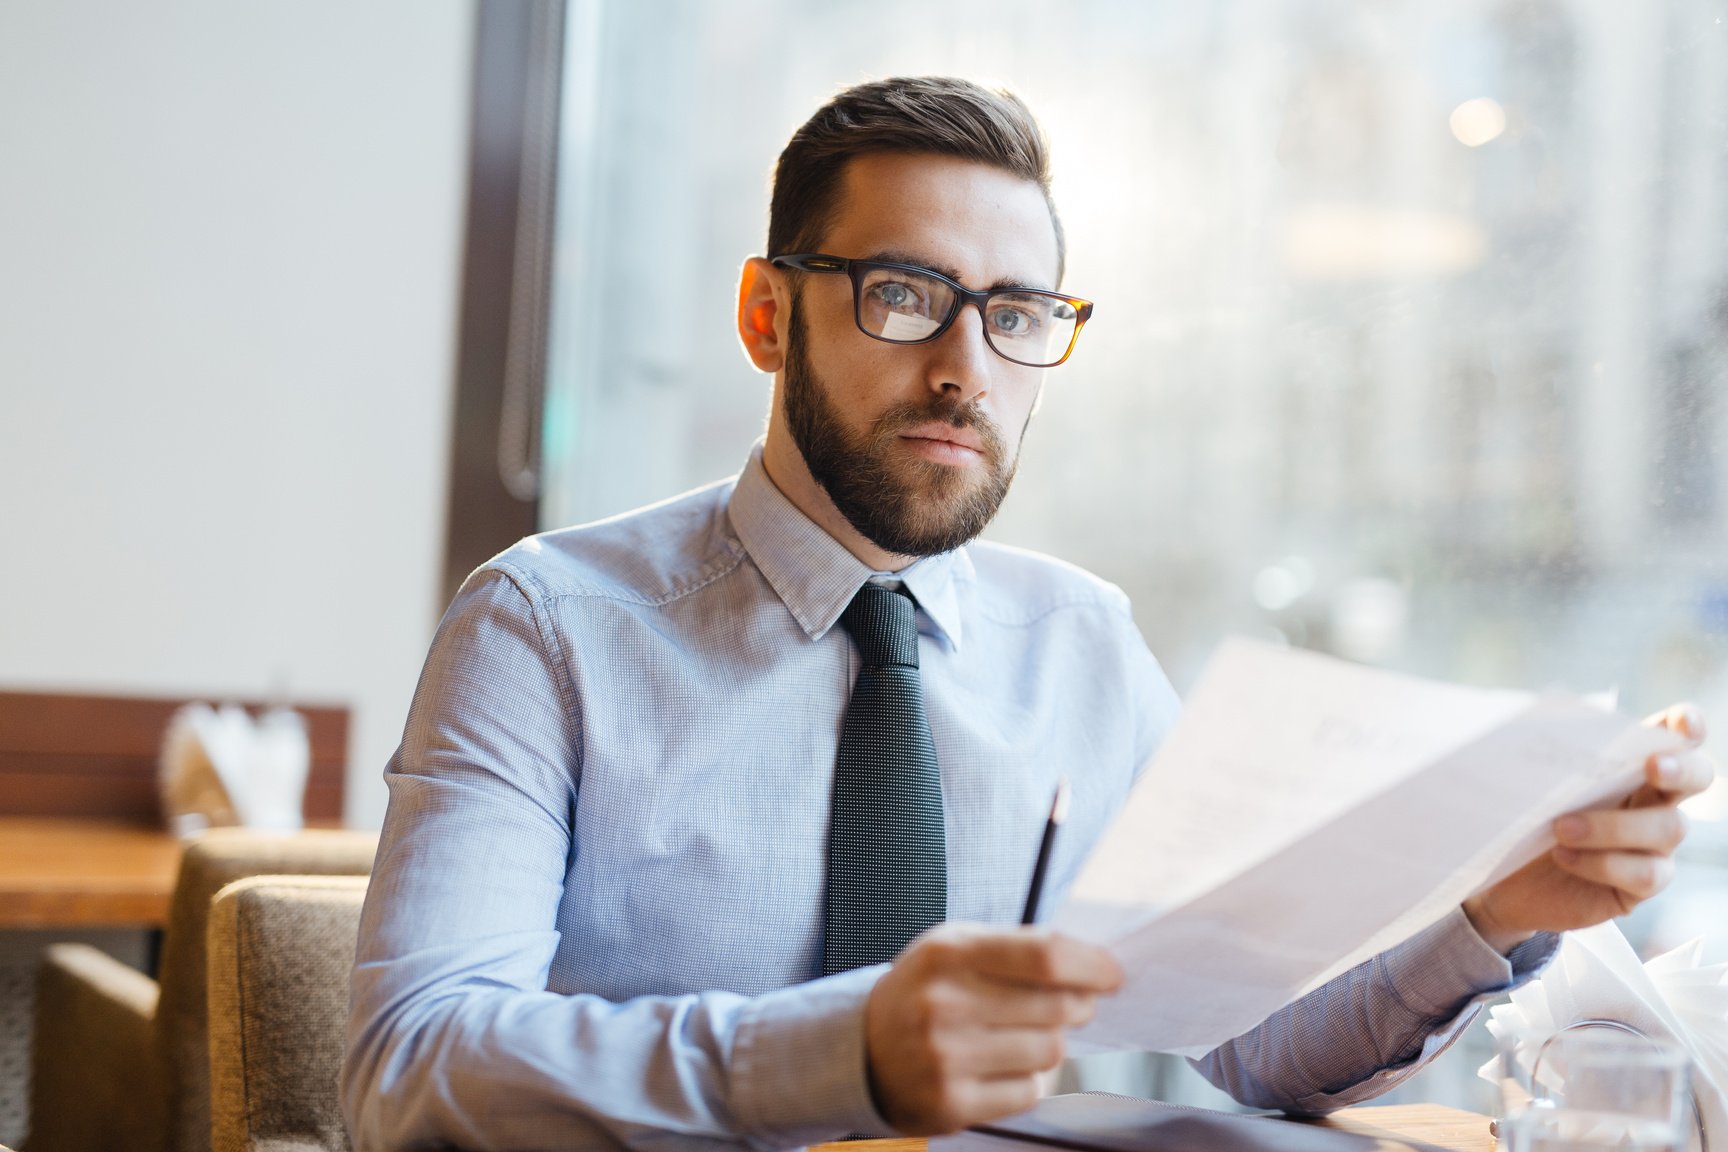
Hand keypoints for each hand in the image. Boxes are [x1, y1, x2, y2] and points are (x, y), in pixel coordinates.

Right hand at [863, 923, 1121, 1134]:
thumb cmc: (925, 991)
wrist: (860, 1051)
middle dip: (1076, 1006)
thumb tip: (1095, 969)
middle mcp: (944, 1004)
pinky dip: (1026, 1080)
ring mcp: (946, 1058)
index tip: (1112, 975)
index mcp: (948, 953)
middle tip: (1067, 1005)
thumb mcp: (955, 948)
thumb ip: (1019, 948)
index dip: (1091, 966)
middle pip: (1057, 1007)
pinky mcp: (951, 1104)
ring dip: (1047, 1044)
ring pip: (1049, 1052)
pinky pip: (1029, 1091)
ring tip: (1016, 1036)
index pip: (1044, 956)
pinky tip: (996, 1067)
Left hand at [1463, 703, 1714, 951]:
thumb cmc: (1520, 819)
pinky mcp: (1642, 883)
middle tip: (1653, 766)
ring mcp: (1654, 844)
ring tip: (1561, 828)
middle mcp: (1653, 800)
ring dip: (1614, 826)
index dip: (1688, 727)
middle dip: (1681, 768)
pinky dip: (1602, 863)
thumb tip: (1540, 725)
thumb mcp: (1529, 782)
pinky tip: (1564, 856)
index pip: (1674, 738)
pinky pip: (1645, 874)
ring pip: (1668, 827)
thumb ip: (1549, 756)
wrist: (1501, 879)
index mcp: (1628, 765)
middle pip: (1696, 777)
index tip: (1683, 721)